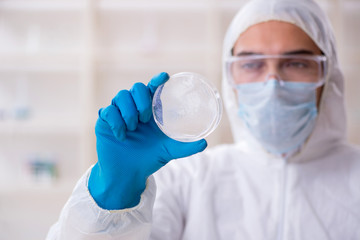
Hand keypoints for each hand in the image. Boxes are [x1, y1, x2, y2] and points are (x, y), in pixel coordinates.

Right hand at [88, 72, 206, 209]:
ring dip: (128, 111)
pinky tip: (122, 135)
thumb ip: (186, 147)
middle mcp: (134, 108)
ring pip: (121, 96)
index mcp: (150, 110)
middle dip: (141, 100)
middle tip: (145, 119)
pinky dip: (115, 122)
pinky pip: (107, 111)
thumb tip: (205, 143)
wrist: (129, 173)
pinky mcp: (105, 122)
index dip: (157, 81)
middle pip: (136, 88)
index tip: (164, 77)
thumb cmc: (150, 159)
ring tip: (133, 128)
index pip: (153, 89)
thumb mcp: (169, 151)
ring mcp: (118, 113)